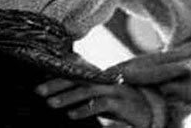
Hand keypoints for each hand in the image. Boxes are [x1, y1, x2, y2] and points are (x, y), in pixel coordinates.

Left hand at [35, 78, 152, 126]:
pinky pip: (101, 105)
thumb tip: (59, 94)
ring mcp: (113, 90)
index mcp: (98, 78)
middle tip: (37, 91)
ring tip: (50, 103)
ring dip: (67, 97)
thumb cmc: (122, 106)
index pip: (74, 74)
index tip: (38, 81)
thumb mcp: (101, 99)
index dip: (56, 77)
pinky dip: (85, 109)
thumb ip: (85, 94)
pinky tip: (71, 115)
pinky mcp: (122, 104)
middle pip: (77, 79)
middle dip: (56, 84)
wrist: (153, 112)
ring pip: (86, 90)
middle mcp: (104, 80)